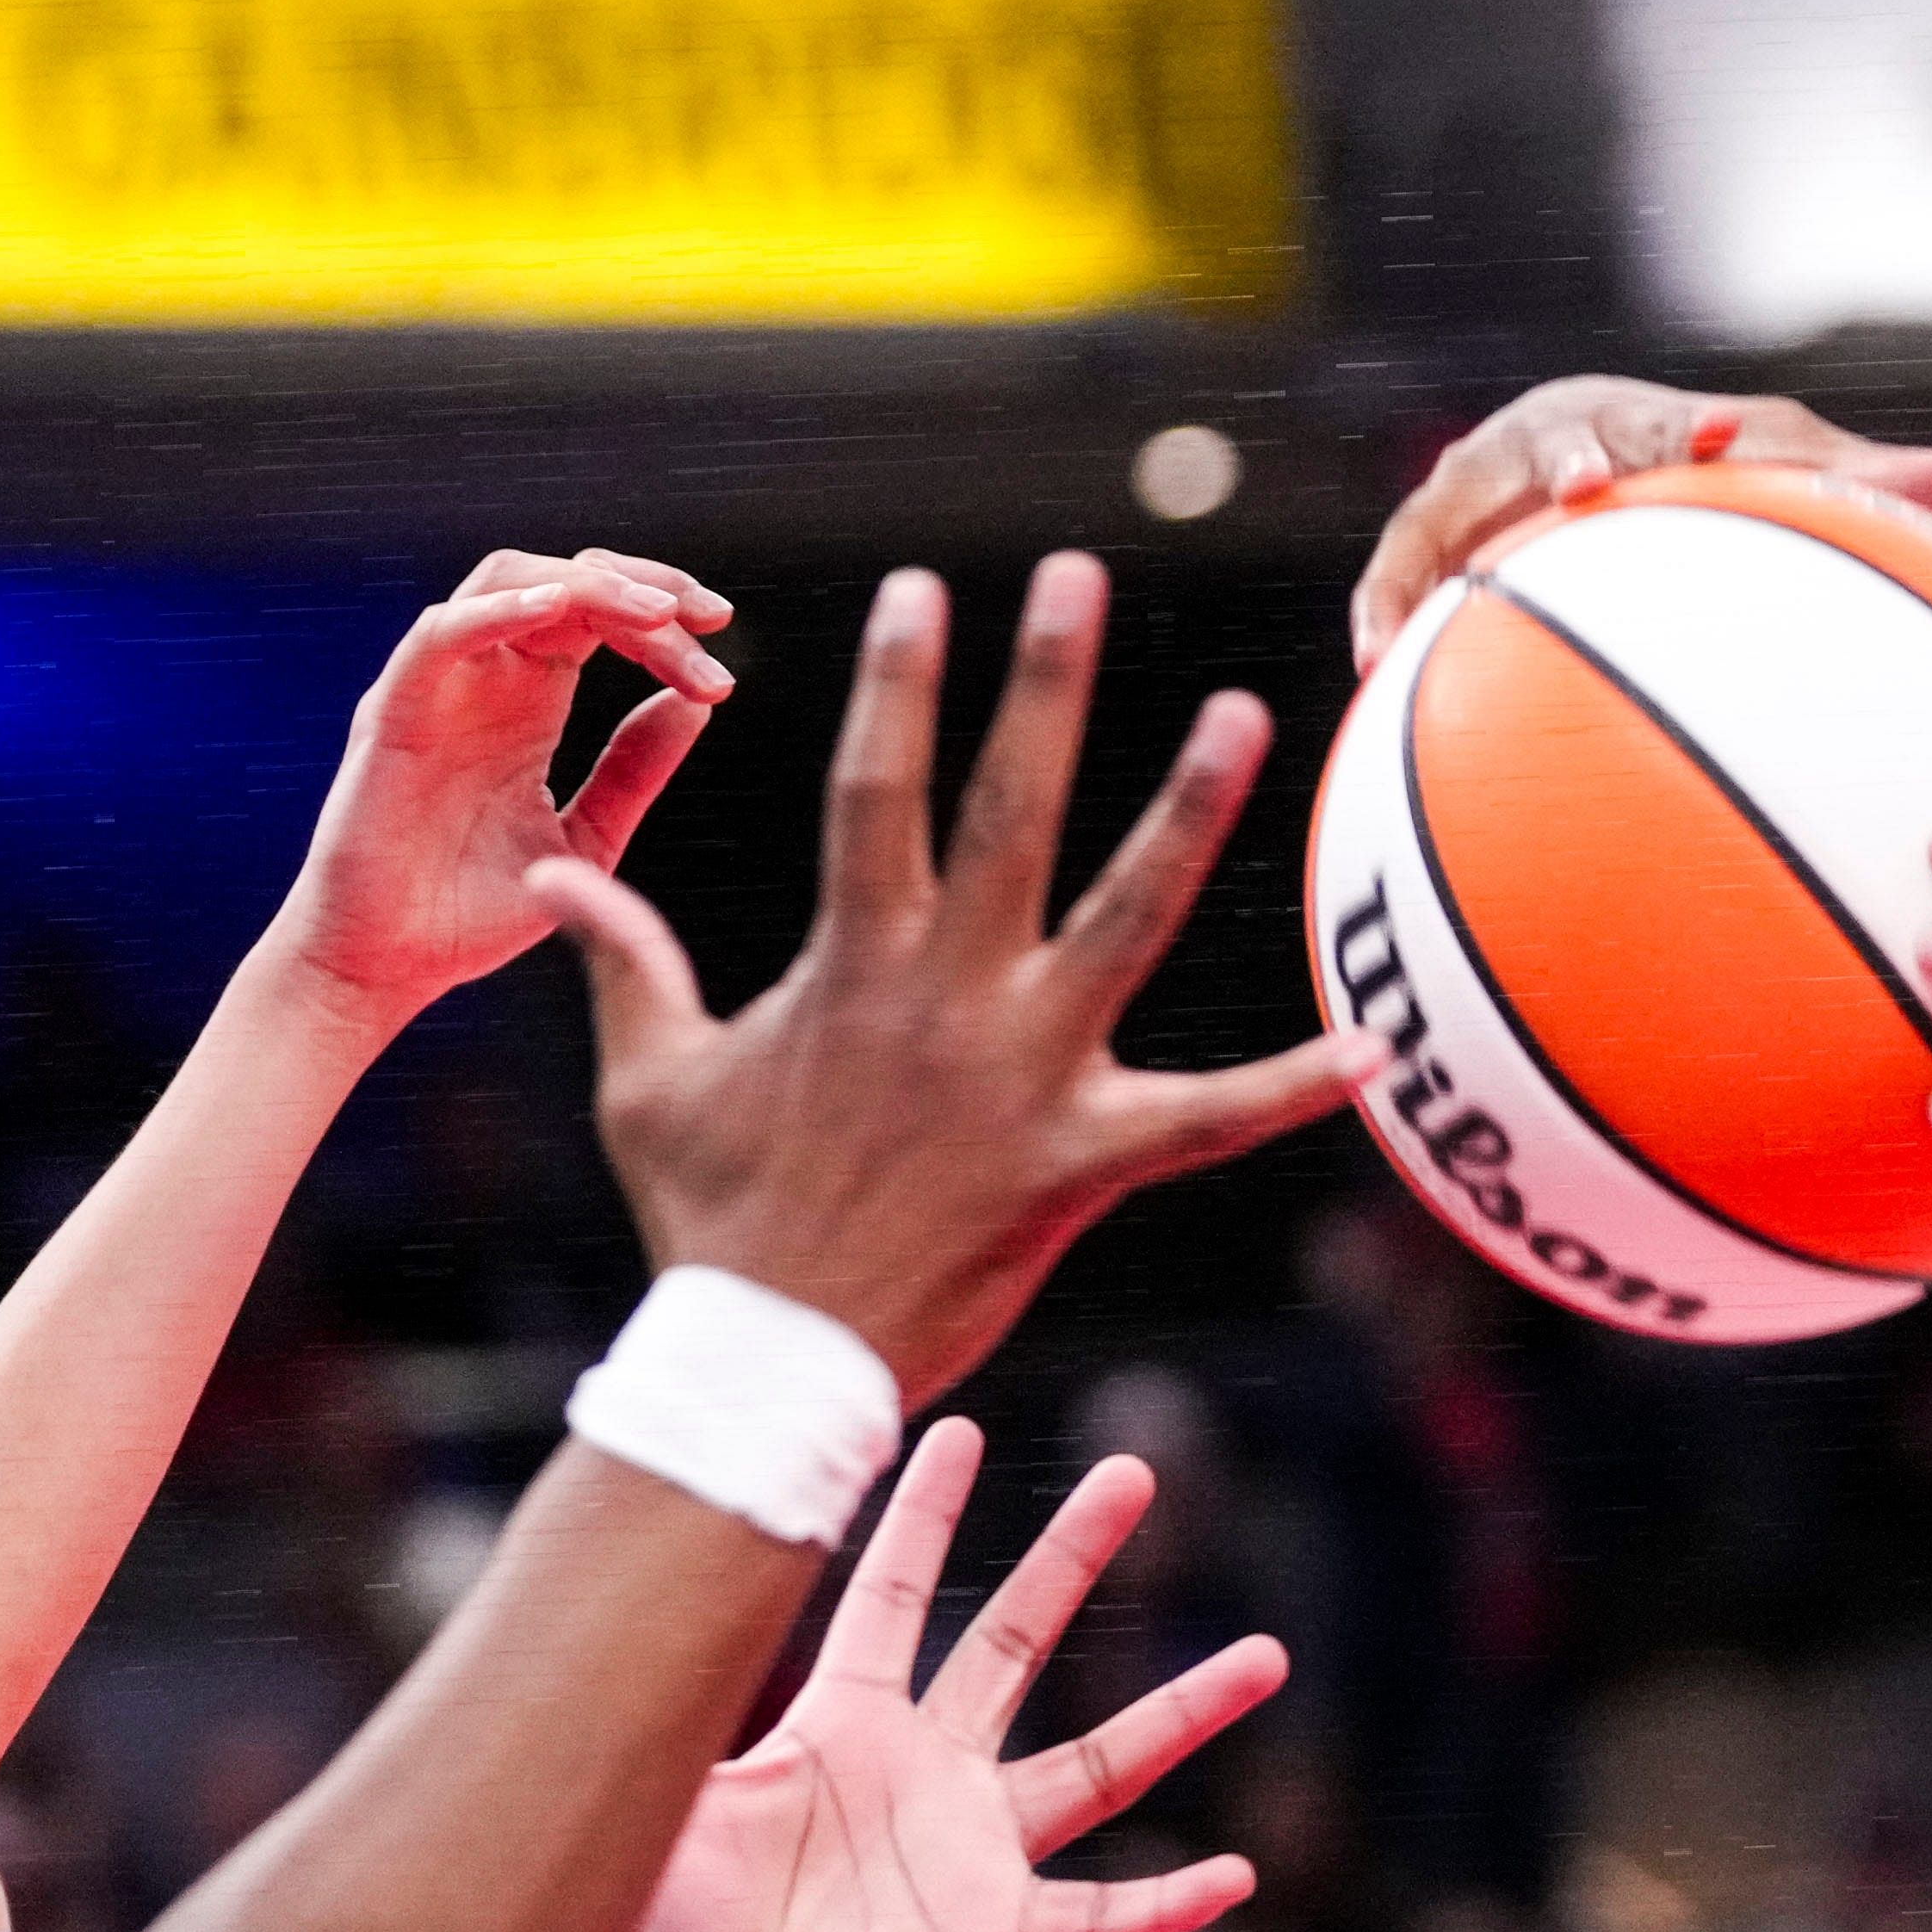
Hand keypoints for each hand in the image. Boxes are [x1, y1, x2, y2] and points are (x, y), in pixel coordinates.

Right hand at [269, 551, 735, 1021]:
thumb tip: (698, 705)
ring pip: (505, 584)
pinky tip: (560, 612)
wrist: (390, 970)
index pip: (600, 620)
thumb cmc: (472, 912)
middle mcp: (483, 682)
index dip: (664, 621)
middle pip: (564, 583)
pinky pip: (438, 637)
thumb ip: (635, 770)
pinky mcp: (392, 716)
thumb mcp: (587, 836)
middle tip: (710, 615)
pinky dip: (497, 611)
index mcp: (529, 703)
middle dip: (643, 584)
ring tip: (655, 611)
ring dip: (586, 584)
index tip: (724, 647)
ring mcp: (435, 692)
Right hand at [531, 554, 1379, 1404]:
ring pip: (1126, 916)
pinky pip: (1210, 1120)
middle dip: (1042, 683)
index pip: (875, 786)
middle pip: (1009, 808)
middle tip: (1078, 571)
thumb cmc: (713, 1222)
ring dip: (1186, 811)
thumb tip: (552, 872)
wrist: (768, 1360)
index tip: (924, 586)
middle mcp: (946, 994)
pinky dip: (1297, 1087)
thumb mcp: (650, 1081)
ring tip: (1240, 709)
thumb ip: (627, 961)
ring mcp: (1023, 1072)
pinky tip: (1379, 1049)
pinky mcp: (1083, 1162)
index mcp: (852, 962)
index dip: (898, 681)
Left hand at [614, 1421, 1277, 1931]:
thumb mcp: (655, 1820)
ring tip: (1268, 1654)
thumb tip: (653, 1624)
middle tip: (1134, 1470)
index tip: (956, 1427)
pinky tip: (1234, 1877)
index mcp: (837, 1731)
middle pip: (1012, 1643)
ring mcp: (968, 1860)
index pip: (887, 1600)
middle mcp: (921, 1778)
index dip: (922, 1518)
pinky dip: (1168, 1904)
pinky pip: (1099, 1920)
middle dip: (1072, 1556)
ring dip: (1183, 1712)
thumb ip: (668, 1728)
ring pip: (1099, 1769)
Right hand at [1346, 379, 1931, 665]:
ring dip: (1413, 567)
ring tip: (1386, 636)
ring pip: (1436, 513)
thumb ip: (1863, 480)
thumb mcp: (1785, 465)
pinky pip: (1405, 573)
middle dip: (1541, 472)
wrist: (1625, 443)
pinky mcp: (1443, 535)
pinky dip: (1387, 613)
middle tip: (1575, 497)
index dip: (1641, 446)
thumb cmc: (1717, 454)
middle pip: (1522, 452)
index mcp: (1630, 415)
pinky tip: (1371, 676)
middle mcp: (1546, 437)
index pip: (1633, 426)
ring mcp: (1484, 483)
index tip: (1660, 468)